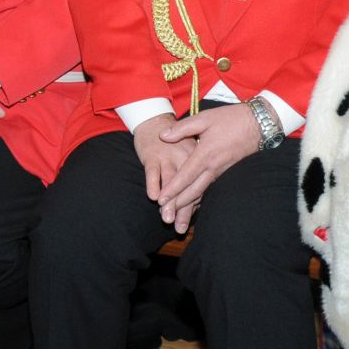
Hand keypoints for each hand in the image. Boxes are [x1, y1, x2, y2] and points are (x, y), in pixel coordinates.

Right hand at [130, 115, 198, 233]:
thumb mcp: (190, 152)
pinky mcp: (152, 155)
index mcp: (194, 158)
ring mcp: (166, 157)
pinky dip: (153, 183)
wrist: (154, 120)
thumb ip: (194, 172)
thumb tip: (197, 199)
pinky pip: (153, 171)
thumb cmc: (173, 141)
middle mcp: (182, 159)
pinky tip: (153, 196)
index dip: (193, 204)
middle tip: (179, 228)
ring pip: (169, 182)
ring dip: (167, 201)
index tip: (189, 222)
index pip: (196, 184)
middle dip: (181, 210)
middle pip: (184, 188)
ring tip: (166, 217)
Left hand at [154, 105, 264, 225]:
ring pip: (202, 191)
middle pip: (193, 190)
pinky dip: (199, 196)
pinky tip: (192, 202)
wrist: (258, 125)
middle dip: (178, 203)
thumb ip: (182, 128)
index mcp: (205, 154)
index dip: (172, 189)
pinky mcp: (226, 171)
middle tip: (165, 215)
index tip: (160, 200)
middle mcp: (213, 167)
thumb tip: (162, 136)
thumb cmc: (230, 119)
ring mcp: (221, 171)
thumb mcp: (204, 118)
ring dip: (188, 203)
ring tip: (176, 213)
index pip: (185, 176)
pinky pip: (209, 187)